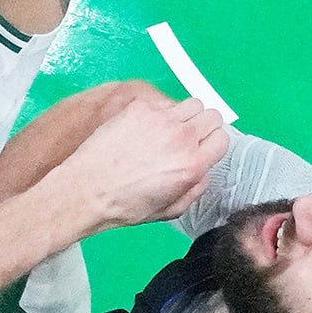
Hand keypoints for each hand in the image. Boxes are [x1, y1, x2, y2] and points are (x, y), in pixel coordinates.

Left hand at [53, 97, 229, 230]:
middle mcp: (181, 138)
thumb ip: (195, 190)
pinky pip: (162, 102)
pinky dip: (159, 111)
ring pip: (191, 103)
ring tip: (170, 128)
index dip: (212, 143)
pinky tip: (144, 126)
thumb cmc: (126, 205)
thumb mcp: (170, 210)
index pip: (222, 138)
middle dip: (204, 125)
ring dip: (186, 115)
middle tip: (188, 135)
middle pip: (211, 115)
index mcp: (192, 165)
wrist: (89, 189)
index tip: (202, 146)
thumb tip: (203, 173)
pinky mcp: (139, 108)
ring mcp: (160, 119)